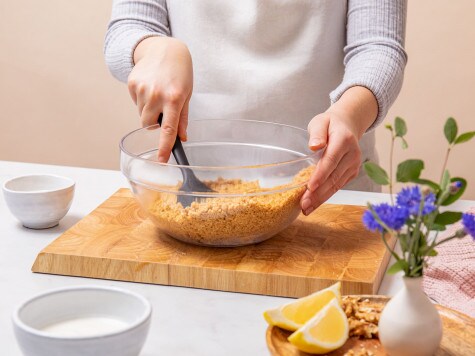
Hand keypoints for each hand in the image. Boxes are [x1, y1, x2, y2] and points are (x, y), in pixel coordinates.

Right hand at [128, 36, 192, 162]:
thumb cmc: (180, 72)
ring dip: (149, 110)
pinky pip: (136, 102)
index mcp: (174, 99)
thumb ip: (182, 118)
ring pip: (142, 114)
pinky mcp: (132, 83)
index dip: (164, 147)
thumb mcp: (187, 94)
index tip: (161, 160)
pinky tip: (150, 87)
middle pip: (149, 125)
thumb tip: (182, 138)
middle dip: (155, 122)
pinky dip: (142, 100)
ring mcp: (142, 89)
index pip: (168, 130)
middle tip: (164, 108)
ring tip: (157, 93)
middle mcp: (156, 95)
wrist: (164, 48)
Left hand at [300, 86, 377, 214]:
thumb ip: (317, 132)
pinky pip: (338, 186)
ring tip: (306, 209)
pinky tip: (314, 204)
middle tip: (303, 204)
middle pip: (333, 177)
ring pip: (336, 185)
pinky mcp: (352, 173)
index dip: (320, 175)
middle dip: (318, 193)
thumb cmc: (329, 124)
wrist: (347, 125)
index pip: (331, 160)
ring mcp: (354, 165)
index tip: (310, 187)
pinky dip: (325, 196)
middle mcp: (352, 154)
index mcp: (344, 140)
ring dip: (321, 199)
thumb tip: (314, 145)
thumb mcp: (320, 121)